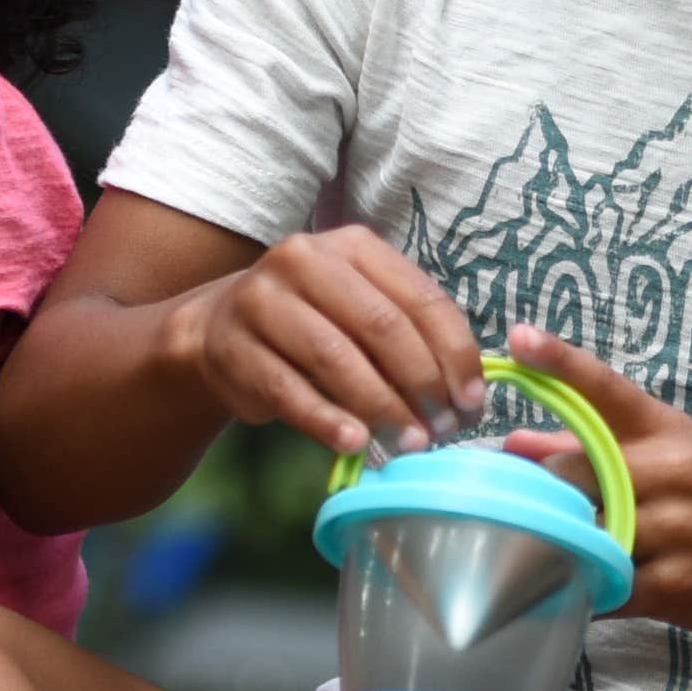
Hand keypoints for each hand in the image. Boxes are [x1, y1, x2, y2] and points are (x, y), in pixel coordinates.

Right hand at [163, 229, 499, 460]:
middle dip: (421, 384)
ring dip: (380, 407)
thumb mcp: (361, 311)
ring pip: (334, 358)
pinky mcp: (233, 347)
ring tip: (407, 443)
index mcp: (352, 246)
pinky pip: (288, 390)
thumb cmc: (312, 324)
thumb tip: (466, 394)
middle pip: (380, 326)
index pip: (420, 298)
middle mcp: (304, 260)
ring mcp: (262, 300)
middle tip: (442, 430)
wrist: (218, 331)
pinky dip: (326, 421)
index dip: (455, 354)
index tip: (472, 401)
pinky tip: (354, 443)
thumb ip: (410, 336)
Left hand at [504, 333, 691, 635]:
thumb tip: (512, 444)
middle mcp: (671, 471)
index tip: (519, 339)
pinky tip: (579, 588)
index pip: (607, 389)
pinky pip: (607, 589)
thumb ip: (586, 446)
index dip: (561, 363)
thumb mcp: (666, 452)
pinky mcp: (676, 584)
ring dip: (562, 547)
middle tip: (527, 509)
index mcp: (664, 430)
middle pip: (578, 473)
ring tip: (546, 553)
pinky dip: (585, 590)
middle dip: (547, 494)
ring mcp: (676, 529)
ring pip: (589, 535)